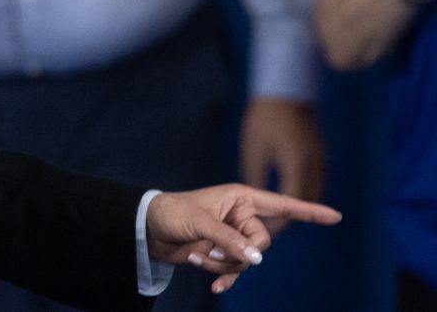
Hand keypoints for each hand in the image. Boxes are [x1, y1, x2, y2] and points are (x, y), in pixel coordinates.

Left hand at [146, 183, 340, 294]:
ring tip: (198, 256)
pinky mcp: (222, 252)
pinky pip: (235, 270)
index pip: (281, 205)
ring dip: (224, 264)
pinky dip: (224, 277)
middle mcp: (240, 216)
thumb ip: (230, 239)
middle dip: (239, 253)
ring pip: (247, 260)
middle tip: (211, 249)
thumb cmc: (172, 213)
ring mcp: (232, 236)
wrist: (148, 230)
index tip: (336, 216)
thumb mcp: (200, 223)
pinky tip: (213, 286)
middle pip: (262, 243)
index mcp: (240, 198)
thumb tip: (256, 258)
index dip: (308, 211)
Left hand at [240, 98, 324, 232]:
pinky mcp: (320, 153)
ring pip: (313, 192)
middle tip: (269, 230)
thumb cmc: (263, 118)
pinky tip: (287, 197)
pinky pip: (315, 181)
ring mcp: (320, 158)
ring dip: (298, 206)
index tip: (268, 234)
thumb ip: (255, 177)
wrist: (286, 89)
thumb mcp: (254, 149)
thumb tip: (253, 206)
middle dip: (290, 218)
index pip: (292, 202)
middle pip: (306, 201)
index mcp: (296, 164)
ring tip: (276, 217)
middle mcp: (313, 164)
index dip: (281, 221)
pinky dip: (303, 193)